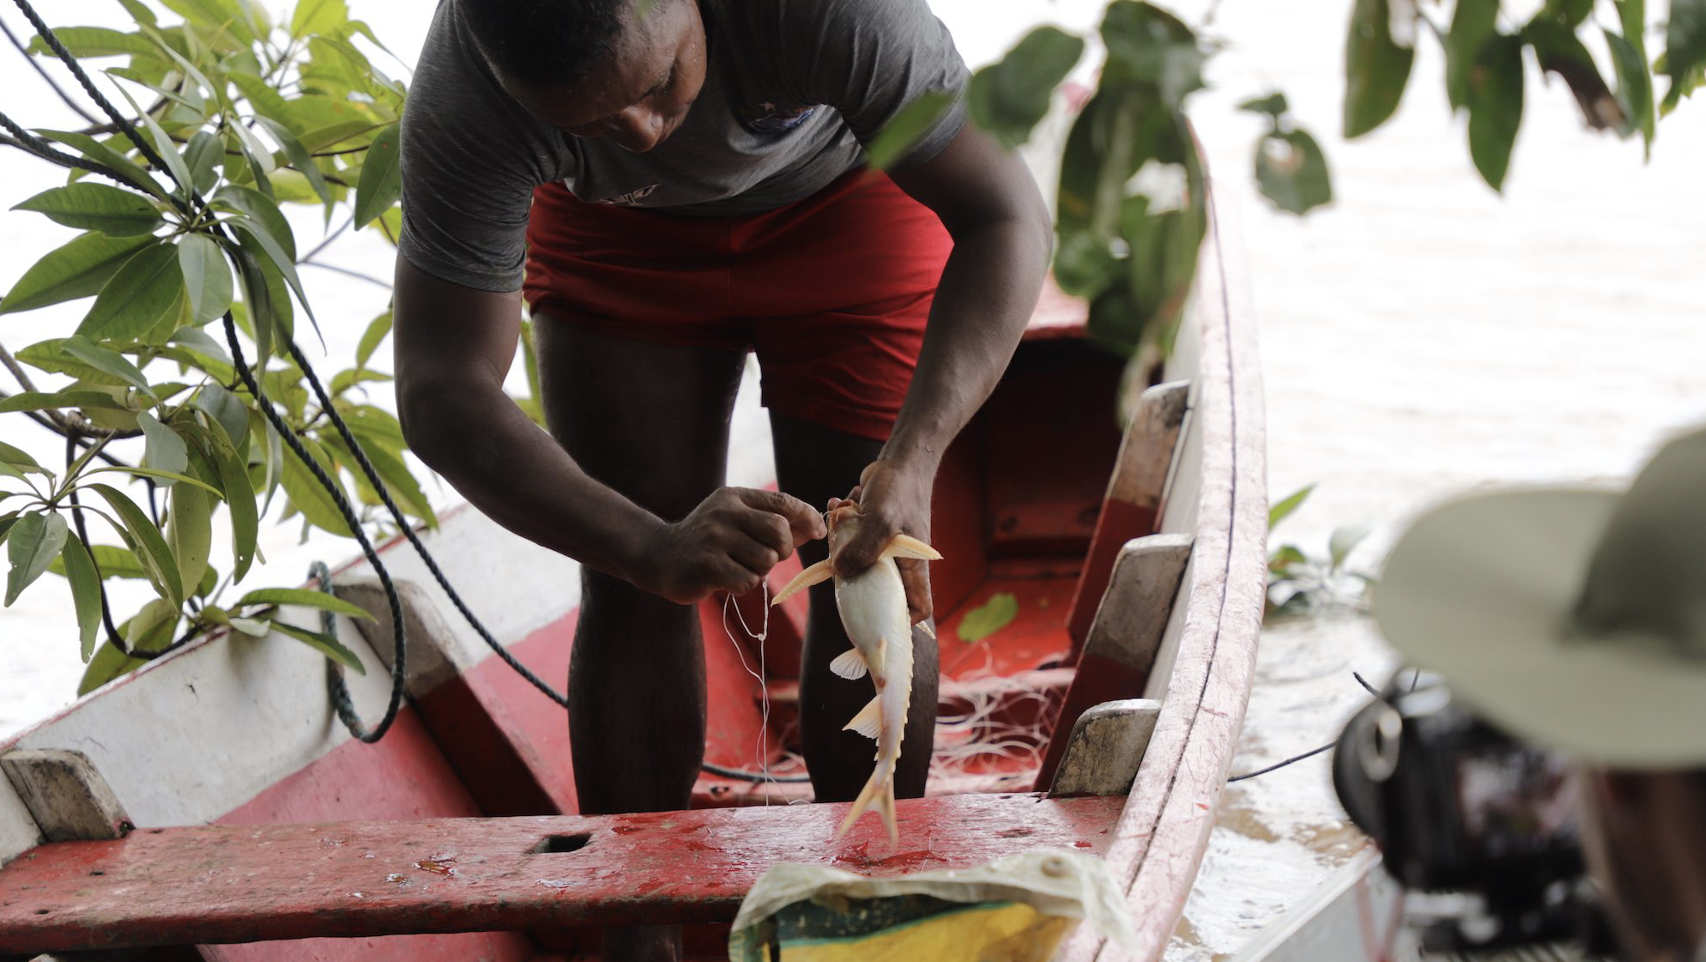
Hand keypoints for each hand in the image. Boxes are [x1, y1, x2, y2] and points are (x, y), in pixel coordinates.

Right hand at [633, 487, 825, 603]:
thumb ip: (772, 522)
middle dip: (781, 550)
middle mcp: (724, 513)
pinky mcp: (706, 566)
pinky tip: (725, 579)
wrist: (658, 556)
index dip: (806, 517)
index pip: (782, 502)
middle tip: (764, 557)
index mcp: (734, 498)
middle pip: (780, 532)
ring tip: (736, 567)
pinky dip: (743, 585)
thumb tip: (815, 527)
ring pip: (766, 560)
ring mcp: (714, 539)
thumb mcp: (735, 521)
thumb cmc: (707, 540)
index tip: (818, 531)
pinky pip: (748, 581)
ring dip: (758, 571)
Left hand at [833, 459, 935, 623]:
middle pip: (882, 589)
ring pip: (862, 563)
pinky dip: (842, 526)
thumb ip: (863, 549)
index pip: (920, 606)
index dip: (903, 620)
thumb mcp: (881, 521)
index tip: (876, 620)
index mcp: (913, 566)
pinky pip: (854, 540)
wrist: (901, 459)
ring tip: (839, 524)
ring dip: (844, 547)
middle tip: (838, 572)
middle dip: (857, 582)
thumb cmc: (899, 490)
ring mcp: (887, 547)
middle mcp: (902, 561)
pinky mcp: (873, 532)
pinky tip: (837, 505)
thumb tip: (840, 573)